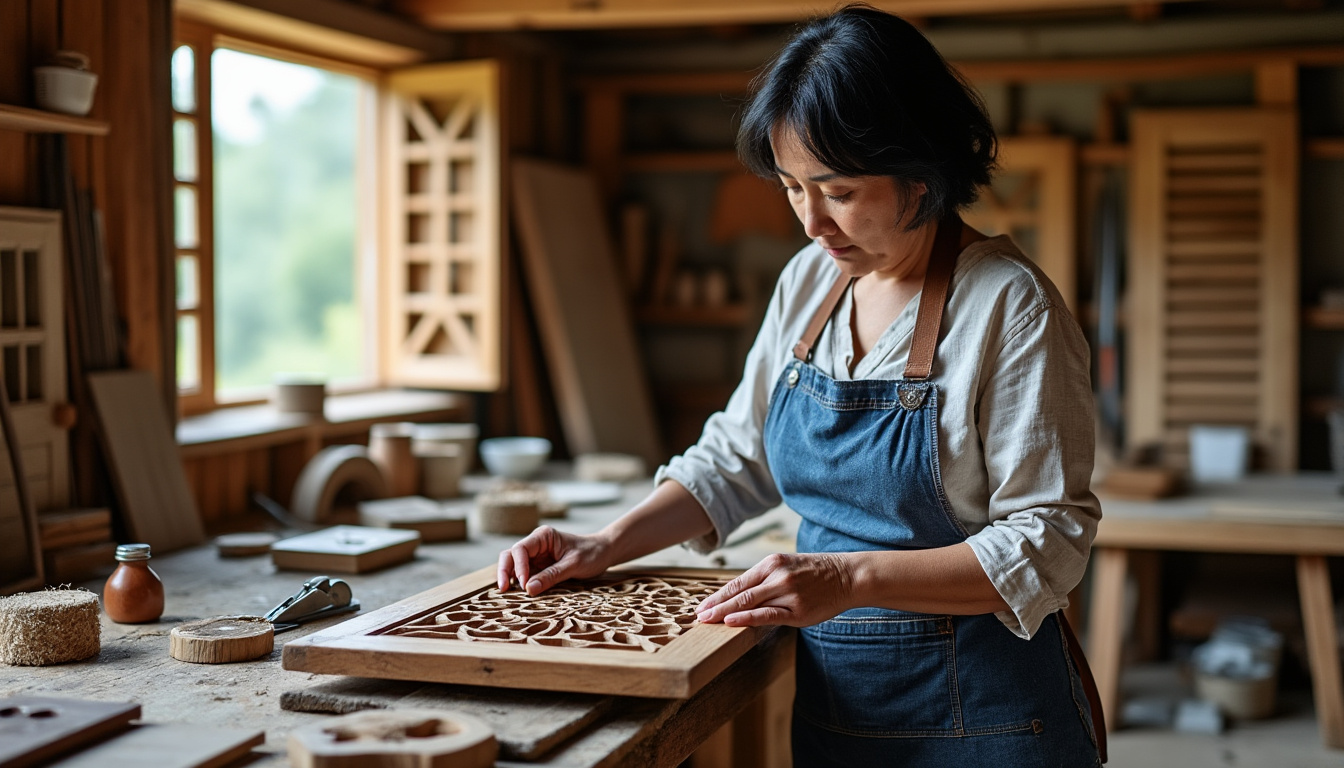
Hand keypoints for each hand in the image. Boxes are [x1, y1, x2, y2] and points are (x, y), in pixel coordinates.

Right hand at [497, 526, 613, 594]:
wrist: (604, 553)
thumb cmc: (591, 554)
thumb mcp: (573, 565)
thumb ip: (551, 576)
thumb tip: (528, 589)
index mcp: (543, 536)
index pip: (521, 549)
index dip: (518, 567)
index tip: (523, 584)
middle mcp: (536, 544)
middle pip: (511, 555)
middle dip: (504, 571)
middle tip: (503, 590)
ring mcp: (536, 556)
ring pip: (514, 565)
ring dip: (509, 577)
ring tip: (507, 593)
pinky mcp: (539, 567)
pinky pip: (524, 574)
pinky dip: (519, 583)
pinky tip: (517, 593)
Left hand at [694, 553, 855, 627]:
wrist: (847, 576)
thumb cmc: (816, 573)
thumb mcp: (787, 567)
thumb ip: (765, 580)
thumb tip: (739, 597)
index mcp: (771, 564)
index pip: (737, 582)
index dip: (717, 595)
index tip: (702, 605)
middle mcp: (776, 576)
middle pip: (738, 593)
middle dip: (715, 605)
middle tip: (697, 616)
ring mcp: (787, 593)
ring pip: (749, 603)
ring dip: (724, 613)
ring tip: (707, 621)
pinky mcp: (797, 611)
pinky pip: (767, 615)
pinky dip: (746, 618)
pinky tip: (731, 622)